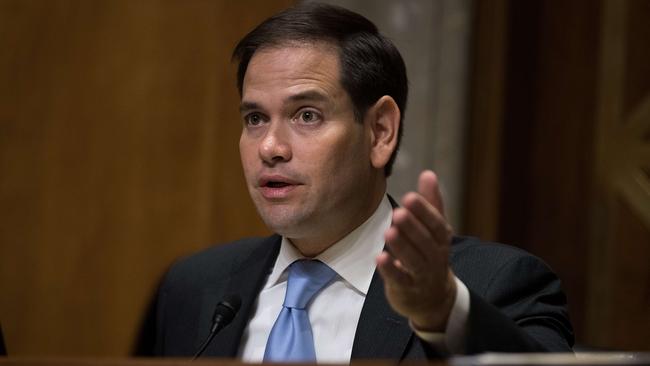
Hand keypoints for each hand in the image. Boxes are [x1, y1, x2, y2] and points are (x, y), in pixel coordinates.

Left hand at [376, 170, 456, 331]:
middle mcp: (435, 257)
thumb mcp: (434, 230)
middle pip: (426, 242)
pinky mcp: (407, 289)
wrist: (434, 298)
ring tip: (389, 231)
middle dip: (413, 227)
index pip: (437, 224)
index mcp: (442, 239)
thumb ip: (431, 203)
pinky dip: (390, 270)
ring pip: (414, 261)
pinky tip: (379, 258)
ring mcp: (422, 275)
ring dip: (402, 246)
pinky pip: (400, 280)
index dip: (424, 211)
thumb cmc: (430, 254)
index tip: (410, 196)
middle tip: (399, 211)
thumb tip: (428, 173)